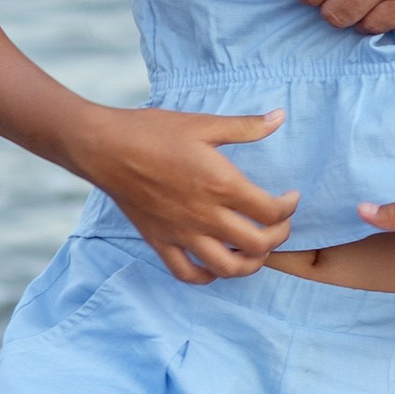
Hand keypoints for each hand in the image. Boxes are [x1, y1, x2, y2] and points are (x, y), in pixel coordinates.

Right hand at [86, 106, 297, 283]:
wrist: (105, 147)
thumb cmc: (153, 132)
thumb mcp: (204, 124)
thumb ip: (246, 126)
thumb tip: (281, 117)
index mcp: (221, 185)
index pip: (272, 212)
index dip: (289, 208)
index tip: (289, 198)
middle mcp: (205, 216)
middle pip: (258, 244)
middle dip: (277, 237)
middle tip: (277, 225)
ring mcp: (182, 233)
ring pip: (227, 268)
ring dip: (249, 264)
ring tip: (254, 250)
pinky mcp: (160, 242)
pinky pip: (188, 274)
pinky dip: (207, 276)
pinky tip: (215, 264)